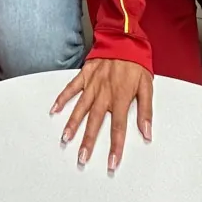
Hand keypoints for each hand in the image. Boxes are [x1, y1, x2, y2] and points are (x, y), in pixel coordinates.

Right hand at [51, 58, 152, 173]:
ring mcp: (92, 83)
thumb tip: (147, 132)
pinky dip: (62, 98)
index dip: (115, 147)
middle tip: (82, 158)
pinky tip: (54, 109)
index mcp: (121, 97)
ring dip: (73, 124)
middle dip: (88, 142)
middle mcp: (104, 92)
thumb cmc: (137, 63)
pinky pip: (71, 87)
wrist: (124, 38)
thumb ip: (146, 111)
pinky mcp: (84, 74)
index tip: (111, 163)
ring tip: (66, 139)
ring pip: (81, 107)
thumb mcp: (147, 86)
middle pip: (95, 122)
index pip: (118, 127)